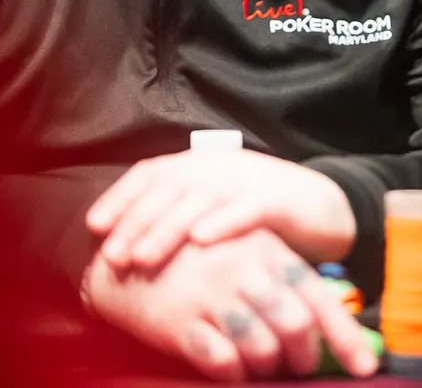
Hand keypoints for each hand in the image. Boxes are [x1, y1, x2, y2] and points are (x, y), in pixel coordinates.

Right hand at [81, 226, 379, 381]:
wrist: (124, 258)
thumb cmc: (194, 258)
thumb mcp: (241, 252)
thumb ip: (279, 280)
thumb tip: (317, 325)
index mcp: (265, 248)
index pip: (317, 296)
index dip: (344, 337)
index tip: (365, 368)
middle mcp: (243, 269)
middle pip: (295, 324)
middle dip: (303, 357)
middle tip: (296, 367)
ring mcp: (212, 296)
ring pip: (262, 347)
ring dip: (267, 367)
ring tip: (260, 367)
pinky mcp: (182, 322)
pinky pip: (223, 363)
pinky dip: (233, 374)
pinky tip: (230, 370)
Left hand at [85, 149, 355, 272]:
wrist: (326, 205)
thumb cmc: (261, 212)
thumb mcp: (216, 206)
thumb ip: (179, 213)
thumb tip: (126, 240)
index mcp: (200, 164)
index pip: (151, 173)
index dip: (121, 197)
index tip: (95, 227)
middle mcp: (219, 166)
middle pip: (169, 188)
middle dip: (136, 222)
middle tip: (113, 255)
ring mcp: (249, 179)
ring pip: (200, 200)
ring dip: (168, 229)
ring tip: (143, 257)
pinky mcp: (279, 198)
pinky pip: (247, 209)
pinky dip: (224, 223)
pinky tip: (202, 241)